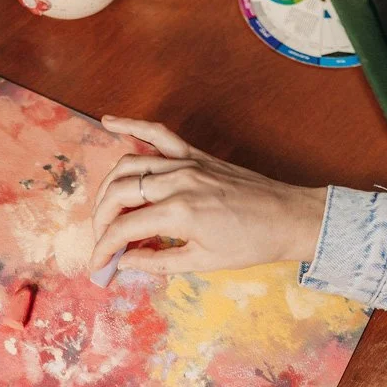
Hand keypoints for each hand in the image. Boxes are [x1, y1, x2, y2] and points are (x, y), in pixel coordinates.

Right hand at [90, 117, 326, 274]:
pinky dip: (132, 125)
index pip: (124, 228)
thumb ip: (157, 261)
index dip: (104, 248)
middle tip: (103, 241)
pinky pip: (158, 134)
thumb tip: (124, 262)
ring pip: (130, 164)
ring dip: (109, 185)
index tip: (98, 265)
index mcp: (179, 213)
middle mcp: (178, 181)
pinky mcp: (196, 155)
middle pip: (119, 193)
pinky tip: (110, 122)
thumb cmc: (251, 243)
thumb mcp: (203, 262)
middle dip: (101, 219)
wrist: (289, 218)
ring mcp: (186, 163)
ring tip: (104, 209)